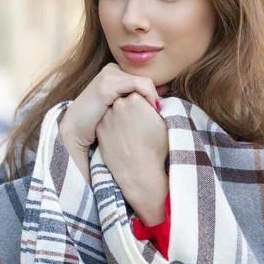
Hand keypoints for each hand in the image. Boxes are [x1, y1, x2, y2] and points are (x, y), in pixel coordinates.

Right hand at [59, 63, 159, 151]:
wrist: (75, 129)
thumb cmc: (98, 121)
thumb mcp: (119, 106)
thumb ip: (137, 97)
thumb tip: (163, 91)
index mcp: (114, 71)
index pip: (141, 77)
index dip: (153, 91)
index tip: (159, 106)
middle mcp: (111, 69)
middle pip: (144, 78)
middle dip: (154, 93)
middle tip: (159, 110)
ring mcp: (108, 75)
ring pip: (144, 81)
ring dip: (153, 96)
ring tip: (156, 111)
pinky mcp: (107, 85)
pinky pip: (138, 85)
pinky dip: (149, 96)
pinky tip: (153, 108)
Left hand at [96, 92, 168, 224]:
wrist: (138, 172)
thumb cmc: (155, 148)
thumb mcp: (164, 122)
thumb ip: (158, 104)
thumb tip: (155, 97)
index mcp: (135, 99)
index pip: (141, 91)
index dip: (148, 102)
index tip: (154, 112)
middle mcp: (118, 104)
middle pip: (127, 97)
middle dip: (134, 105)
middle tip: (143, 121)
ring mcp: (106, 116)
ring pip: (116, 108)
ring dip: (124, 113)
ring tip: (133, 130)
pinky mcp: (100, 128)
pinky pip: (109, 120)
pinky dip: (115, 124)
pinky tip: (123, 136)